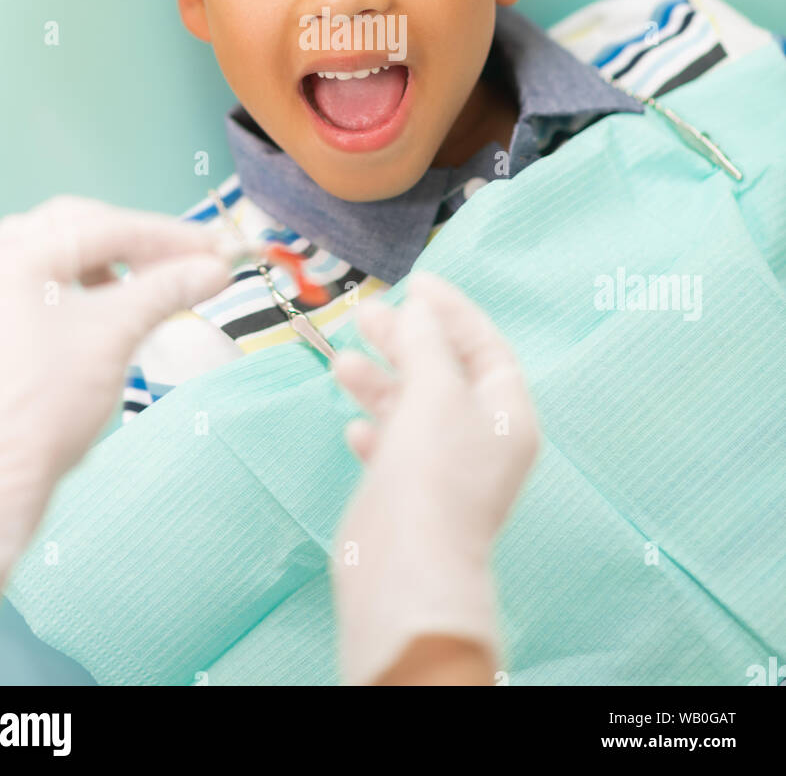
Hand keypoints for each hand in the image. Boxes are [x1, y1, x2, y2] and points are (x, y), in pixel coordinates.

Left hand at [0, 195, 241, 649]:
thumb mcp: (118, 332)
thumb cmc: (50, 402)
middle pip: (81, 226)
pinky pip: (51, 279)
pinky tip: (116, 298)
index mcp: (17, 256)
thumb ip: (169, 288)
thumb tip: (217, 267)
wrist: (4, 472)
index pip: (108, 228)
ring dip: (112, 257)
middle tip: (189, 258)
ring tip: (154, 278)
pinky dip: (89, 280)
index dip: (169, 237)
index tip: (217, 249)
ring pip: (64, 249)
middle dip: (139, 240)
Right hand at [330, 270, 540, 686]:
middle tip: (366, 315)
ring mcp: (445, 468)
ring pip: (413, 408)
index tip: (414, 283)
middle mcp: (482, 439)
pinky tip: (354, 425)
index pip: (485, 346)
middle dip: (407, 340)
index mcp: (507, 413)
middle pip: (445, 372)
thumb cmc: (433, 470)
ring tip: (342, 361)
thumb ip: (427, 343)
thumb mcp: (435, 390)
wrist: (406, 566)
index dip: (451, 311)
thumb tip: (419, 310)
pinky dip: (375, 428)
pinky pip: (394, 447)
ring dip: (381, 380)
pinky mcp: (409, 493)